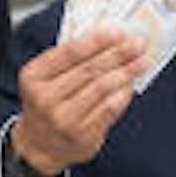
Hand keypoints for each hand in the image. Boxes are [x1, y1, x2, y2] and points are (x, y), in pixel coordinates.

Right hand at [12, 26, 145, 176]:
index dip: (96, 41)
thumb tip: (108, 40)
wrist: (40, 144)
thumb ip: (69, 60)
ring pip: (102, 89)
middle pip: (89, 70)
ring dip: (126, 72)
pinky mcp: (83, 136)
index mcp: (33, 77)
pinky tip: (131, 84)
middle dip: (118, 54)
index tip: (118, 31)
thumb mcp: (44, 78)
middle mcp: (45, 98)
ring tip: (142, 61)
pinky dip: (123, 94)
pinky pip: (110, 110)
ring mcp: (64, 120)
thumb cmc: (47, 103)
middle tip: (138, 43)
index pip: (69, 53)